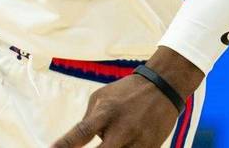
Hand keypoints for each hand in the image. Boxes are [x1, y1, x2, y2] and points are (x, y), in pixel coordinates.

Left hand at [52, 47, 201, 147]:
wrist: (163, 86)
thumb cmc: (126, 92)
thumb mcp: (101, 98)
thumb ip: (88, 120)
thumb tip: (76, 143)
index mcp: (106, 112)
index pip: (81, 132)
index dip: (64, 145)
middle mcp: (122, 129)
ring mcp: (138, 141)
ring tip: (110, 141)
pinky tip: (120, 144)